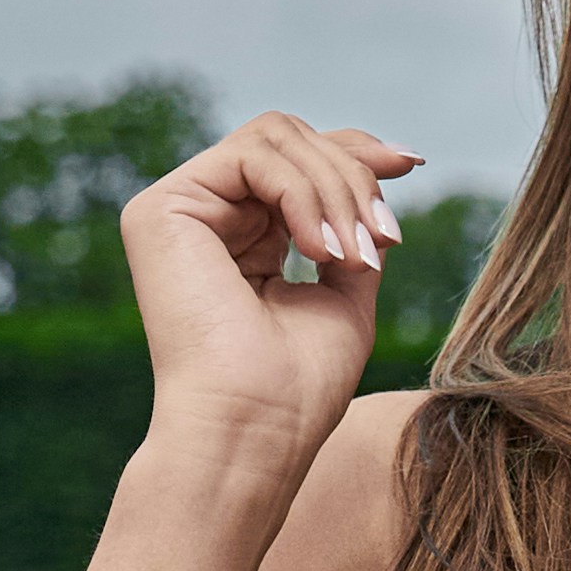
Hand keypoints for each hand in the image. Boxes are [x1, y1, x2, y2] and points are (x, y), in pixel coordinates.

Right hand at [119, 111, 427, 494]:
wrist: (255, 432)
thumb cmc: (298, 389)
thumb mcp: (345, 291)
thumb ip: (354, 228)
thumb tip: (385, 165)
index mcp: (242, 237)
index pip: (297, 160)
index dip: (354, 152)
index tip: (410, 164)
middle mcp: (206, 217)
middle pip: (292, 139)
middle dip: (353, 179)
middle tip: (384, 239)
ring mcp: (178, 210)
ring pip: (277, 138)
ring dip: (336, 190)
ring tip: (353, 255)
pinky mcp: (160, 209)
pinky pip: (254, 156)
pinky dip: (304, 195)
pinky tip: (319, 251)